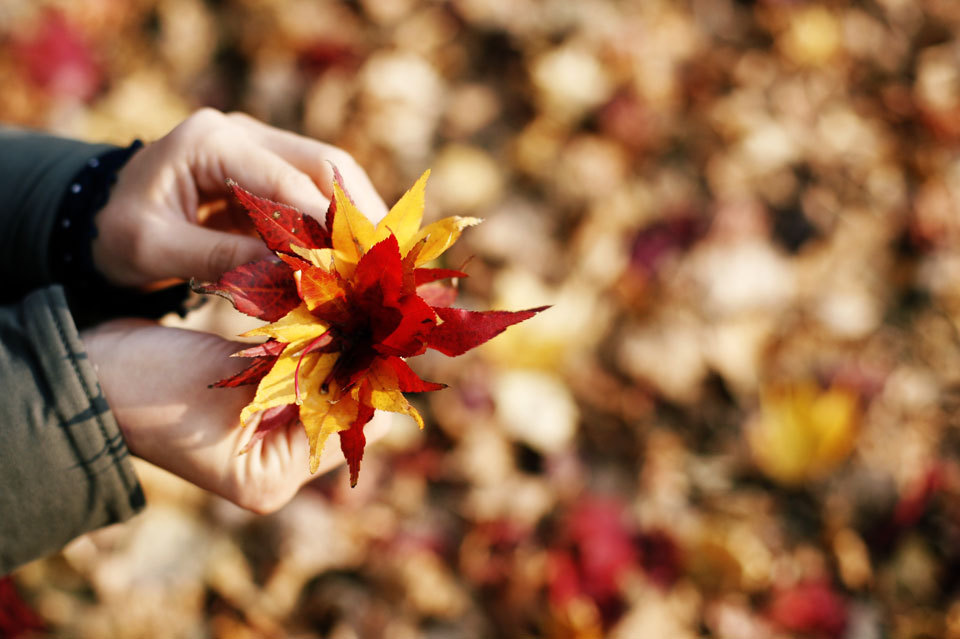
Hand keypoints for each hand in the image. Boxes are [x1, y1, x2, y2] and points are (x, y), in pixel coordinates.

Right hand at [81, 320, 390, 512]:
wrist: (91, 374)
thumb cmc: (151, 385)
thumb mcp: (231, 378)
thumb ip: (300, 365)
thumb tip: (365, 341)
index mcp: (274, 478)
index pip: (351, 426)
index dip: (365, 374)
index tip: (377, 323)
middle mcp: (278, 465)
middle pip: (342, 407)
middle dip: (350, 356)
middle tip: (363, 303)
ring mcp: (268, 435)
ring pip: (324, 383)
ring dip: (332, 344)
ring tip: (344, 299)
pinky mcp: (257, 403)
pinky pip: (301, 371)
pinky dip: (309, 342)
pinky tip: (320, 307)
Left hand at [92, 109, 388, 287]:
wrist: (95, 218)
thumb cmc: (117, 232)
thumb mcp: (156, 248)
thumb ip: (220, 258)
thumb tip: (292, 275)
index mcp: (210, 142)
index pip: (286, 180)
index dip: (325, 223)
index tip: (352, 264)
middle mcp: (240, 133)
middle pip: (322, 163)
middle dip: (355, 211)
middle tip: (380, 259)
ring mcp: (256, 148)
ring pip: (327, 173)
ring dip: (352, 214)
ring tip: (374, 258)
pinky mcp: (264, 171)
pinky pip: (312, 191)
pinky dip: (334, 221)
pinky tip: (350, 253)